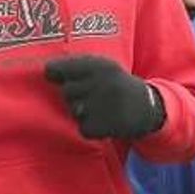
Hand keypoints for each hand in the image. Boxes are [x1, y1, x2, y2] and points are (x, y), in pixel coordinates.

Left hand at [44, 55, 164, 138]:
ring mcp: (105, 105)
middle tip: (94, 96)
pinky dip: (90, 128)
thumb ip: (76, 66)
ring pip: (74, 110)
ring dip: (83, 112)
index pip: (59, 68)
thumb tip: (45, 71)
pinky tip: (105, 121)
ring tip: (101, 108)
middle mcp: (103, 82)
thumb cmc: (117, 85)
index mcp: (100, 65)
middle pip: (66, 92)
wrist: (149, 107)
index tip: (53, 75)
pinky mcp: (107, 125)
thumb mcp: (104, 68)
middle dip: (75, 96)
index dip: (54, 73)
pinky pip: (83, 128)